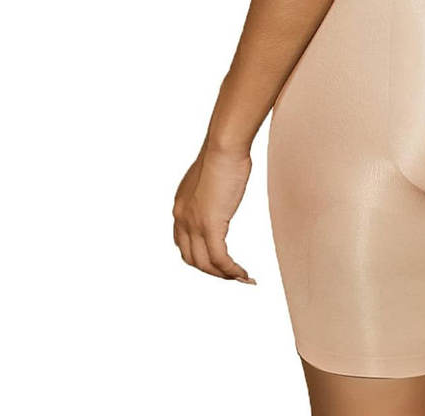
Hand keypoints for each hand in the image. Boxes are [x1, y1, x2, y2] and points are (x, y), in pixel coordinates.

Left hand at [173, 146, 254, 282]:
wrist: (223, 146)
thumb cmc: (223, 153)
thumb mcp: (211, 177)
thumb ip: (211, 191)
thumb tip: (222, 190)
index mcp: (180, 207)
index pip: (183, 243)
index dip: (198, 256)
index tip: (216, 262)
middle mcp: (181, 218)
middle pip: (192, 258)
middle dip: (212, 271)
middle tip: (231, 275)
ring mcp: (194, 224)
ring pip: (206, 264)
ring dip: (223, 275)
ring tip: (241, 278)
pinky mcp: (210, 226)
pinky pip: (221, 259)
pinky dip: (232, 270)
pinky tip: (244, 274)